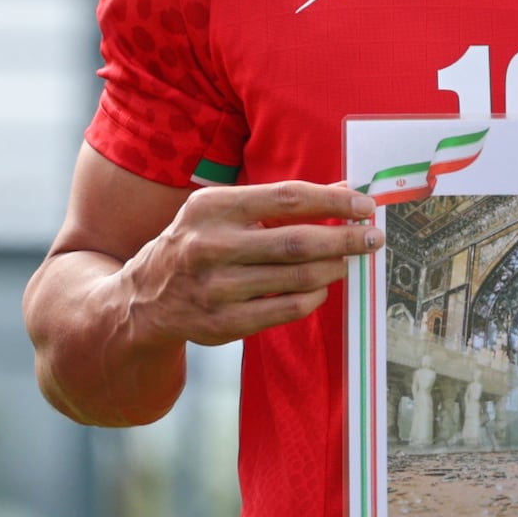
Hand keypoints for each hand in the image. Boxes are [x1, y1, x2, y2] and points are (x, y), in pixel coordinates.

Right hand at [118, 181, 380, 347]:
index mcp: (211, 207)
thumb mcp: (222, 211)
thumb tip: (343, 192)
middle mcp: (210, 246)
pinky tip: (321, 287)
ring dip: (333, 268)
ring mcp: (216, 289)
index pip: (287, 197)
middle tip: (373, 238)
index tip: (365, 205)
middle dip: (345, 239)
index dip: (333, 201)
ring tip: (347, 261)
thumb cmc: (195, 243)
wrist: (144, 298)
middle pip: (297, 241)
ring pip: (297, 277)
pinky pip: (286, 309)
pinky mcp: (224, 324)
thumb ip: (277, 201)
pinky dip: (313, 297)